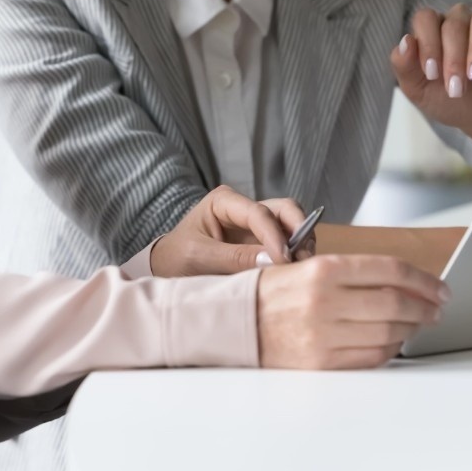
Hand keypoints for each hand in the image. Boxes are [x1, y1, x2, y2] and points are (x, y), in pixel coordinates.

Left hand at [150, 186, 307, 276]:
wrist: (167, 269)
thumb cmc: (176, 258)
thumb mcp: (199, 258)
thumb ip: (233, 257)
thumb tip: (273, 260)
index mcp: (224, 201)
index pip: (259, 213)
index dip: (274, 235)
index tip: (284, 259)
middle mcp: (244, 208)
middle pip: (284, 209)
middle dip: (299, 230)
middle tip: (304, 258)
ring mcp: (256, 225)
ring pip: (291, 223)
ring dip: (302, 242)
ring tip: (303, 266)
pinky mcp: (262, 242)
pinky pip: (287, 242)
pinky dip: (296, 252)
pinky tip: (296, 269)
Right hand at [257, 255, 449, 368]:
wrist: (235, 324)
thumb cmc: (273, 293)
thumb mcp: (307, 267)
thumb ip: (352, 273)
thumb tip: (404, 283)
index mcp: (323, 269)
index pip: (390, 270)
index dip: (424, 279)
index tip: (440, 287)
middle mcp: (325, 300)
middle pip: (396, 303)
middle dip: (425, 306)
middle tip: (437, 308)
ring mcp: (324, 334)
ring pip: (388, 332)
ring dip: (411, 328)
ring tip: (419, 323)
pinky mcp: (322, 363)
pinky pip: (371, 357)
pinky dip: (390, 349)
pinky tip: (395, 341)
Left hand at [391, 4, 471, 158]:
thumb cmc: (451, 101)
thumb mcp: (420, 91)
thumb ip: (404, 66)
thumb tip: (406, 40)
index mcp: (433, 30)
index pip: (426, 19)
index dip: (428, 43)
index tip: (433, 74)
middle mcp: (459, 21)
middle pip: (453, 22)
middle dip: (454, 57)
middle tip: (457, 87)